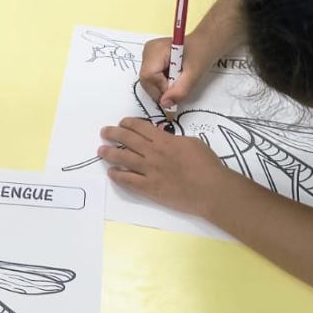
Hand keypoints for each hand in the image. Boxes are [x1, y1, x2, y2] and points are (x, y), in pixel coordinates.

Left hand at [98, 119, 230, 217]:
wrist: (211, 189)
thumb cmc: (207, 165)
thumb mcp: (192, 143)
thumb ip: (174, 140)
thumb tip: (163, 137)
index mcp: (164, 140)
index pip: (140, 127)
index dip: (128, 124)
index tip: (121, 123)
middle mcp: (153, 153)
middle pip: (127, 140)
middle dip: (113, 134)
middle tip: (104, 132)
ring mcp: (149, 171)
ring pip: (123, 159)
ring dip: (110, 153)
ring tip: (101, 150)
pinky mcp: (149, 189)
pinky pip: (128, 181)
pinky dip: (117, 176)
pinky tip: (111, 173)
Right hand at [140, 33, 209, 111]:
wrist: (204, 44)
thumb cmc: (201, 54)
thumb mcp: (194, 74)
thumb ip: (180, 90)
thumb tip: (164, 104)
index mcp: (155, 50)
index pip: (148, 76)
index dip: (162, 88)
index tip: (178, 87)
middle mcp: (147, 51)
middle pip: (146, 80)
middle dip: (161, 89)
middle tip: (179, 85)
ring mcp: (147, 55)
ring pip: (147, 82)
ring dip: (162, 87)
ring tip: (177, 79)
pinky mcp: (150, 60)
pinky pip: (151, 79)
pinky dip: (162, 83)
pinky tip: (172, 77)